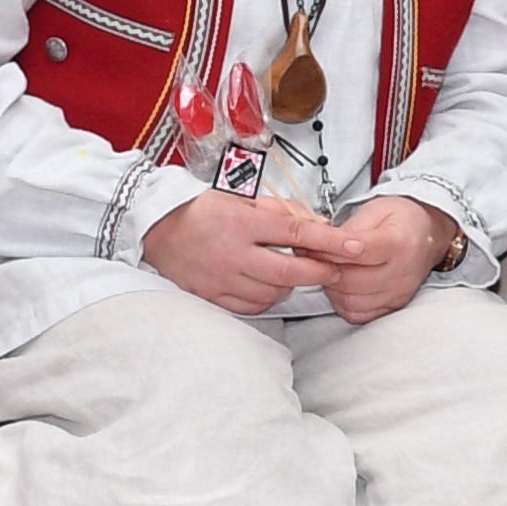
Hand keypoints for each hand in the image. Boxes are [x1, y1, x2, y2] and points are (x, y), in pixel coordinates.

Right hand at [143, 191, 358, 314]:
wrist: (155, 230)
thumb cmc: (198, 211)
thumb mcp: (239, 199)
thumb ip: (278, 210)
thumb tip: (313, 221)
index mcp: (241, 223)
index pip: (296, 232)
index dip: (328, 241)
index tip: (351, 246)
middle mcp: (233, 254)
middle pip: (289, 271)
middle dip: (319, 272)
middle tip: (334, 269)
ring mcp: (222, 279)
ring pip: (273, 293)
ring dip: (291, 285)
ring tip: (293, 271)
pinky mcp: (213, 297)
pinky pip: (251, 306)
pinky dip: (267, 298)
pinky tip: (268, 285)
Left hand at [322, 194, 459, 323]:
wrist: (428, 234)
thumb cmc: (401, 220)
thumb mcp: (375, 210)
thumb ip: (348, 230)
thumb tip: (319, 245)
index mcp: (400, 242)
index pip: (360, 251)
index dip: (333, 250)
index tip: (315, 244)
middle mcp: (403, 272)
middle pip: (351, 279)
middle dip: (325, 268)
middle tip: (312, 256)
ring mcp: (399, 293)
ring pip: (351, 301)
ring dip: (332, 287)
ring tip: (328, 269)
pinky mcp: (393, 306)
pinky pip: (358, 314)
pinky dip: (342, 302)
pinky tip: (341, 286)